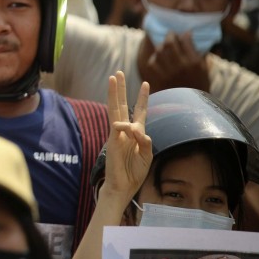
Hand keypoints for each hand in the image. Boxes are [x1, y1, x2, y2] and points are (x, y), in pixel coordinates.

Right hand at [100, 72, 151, 201]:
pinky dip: (125, 126)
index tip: (145, 83)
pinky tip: (129, 129)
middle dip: (121, 89)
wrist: (123, 186)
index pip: (139, 111)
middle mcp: (125, 130)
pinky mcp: (111, 140)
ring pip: (115, 109)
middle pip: (123, 105)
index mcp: (136, 134)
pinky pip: (118, 127)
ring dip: (114, 93)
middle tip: (118, 73)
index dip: (142, 98)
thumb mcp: (147, 155)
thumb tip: (136, 128)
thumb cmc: (134, 172)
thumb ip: (145, 141)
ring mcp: (117, 134)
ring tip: (112, 78)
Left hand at [138, 32, 211, 93]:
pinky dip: (154, 59)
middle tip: (171, 35)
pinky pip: (151, 64)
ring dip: (161, 47)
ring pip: (159, 52)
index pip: (185, 41)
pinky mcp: (159, 80)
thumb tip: (188, 34)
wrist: (191, 107)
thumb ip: (197, 52)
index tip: (183, 34)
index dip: (183, 35)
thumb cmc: (199, 86)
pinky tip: (157, 58)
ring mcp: (168, 73)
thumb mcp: (203, 70)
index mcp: (194, 63)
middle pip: (169, 44)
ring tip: (164, 46)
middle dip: (170, 36)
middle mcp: (181, 66)